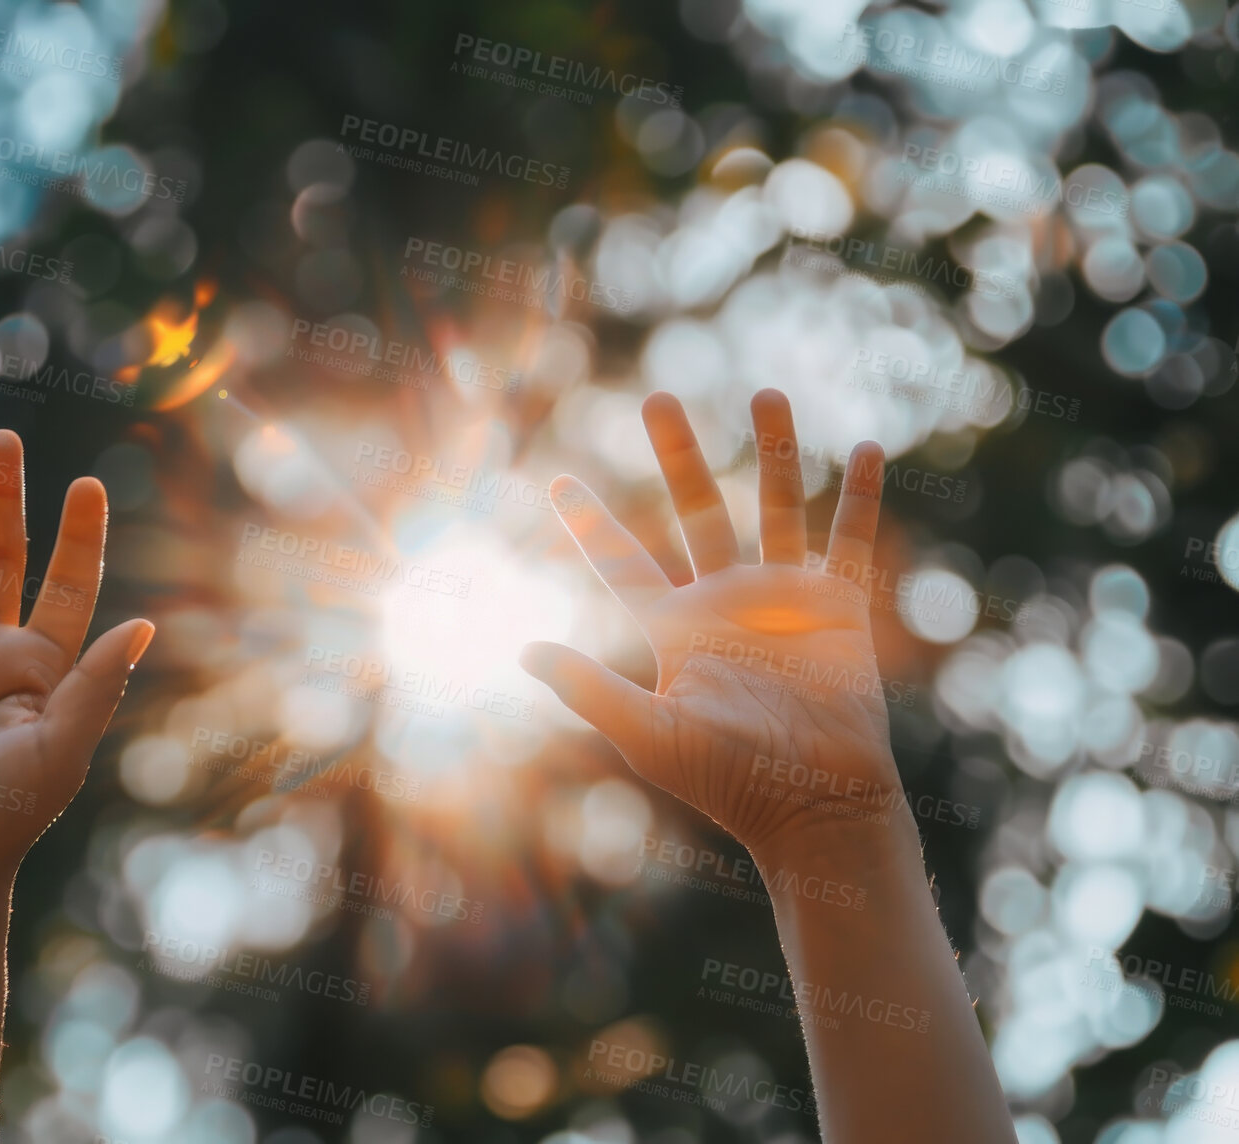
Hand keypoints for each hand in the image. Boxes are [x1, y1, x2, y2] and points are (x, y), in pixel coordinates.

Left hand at [522, 390, 908, 867]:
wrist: (817, 806)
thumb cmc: (729, 780)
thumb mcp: (649, 735)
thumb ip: (590, 690)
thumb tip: (522, 652)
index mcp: (676, 628)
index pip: (622, 563)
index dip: (591, 525)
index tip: (557, 481)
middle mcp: (726, 601)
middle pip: (696, 509)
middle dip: (677, 456)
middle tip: (657, 397)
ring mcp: (785, 598)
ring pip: (777, 506)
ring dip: (775, 452)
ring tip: (767, 392)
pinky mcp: (839, 609)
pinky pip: (851, 541)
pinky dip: (859, 498)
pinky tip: (865, 450)